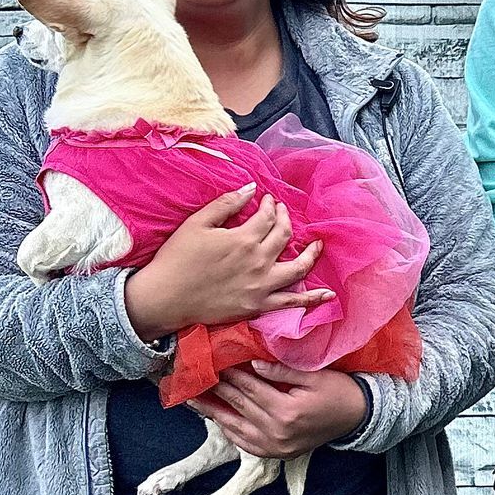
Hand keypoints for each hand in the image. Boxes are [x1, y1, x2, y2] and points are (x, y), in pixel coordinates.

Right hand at [124, 185, 331, 339]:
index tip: (269, 201)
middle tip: (284, 214)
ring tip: (318, 245)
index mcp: (244, 238)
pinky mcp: (259, 306)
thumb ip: (226, 204)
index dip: (271, 205)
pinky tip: (329, 295)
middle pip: (285, 236)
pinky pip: (292, 303)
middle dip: (287, 220)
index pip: (269, 217)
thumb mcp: (197, 223)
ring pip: (298, 267)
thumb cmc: (177, 258)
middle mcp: (259, 261)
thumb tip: (251, 188)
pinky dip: (313, 299)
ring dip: (311, 254)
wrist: (166, 297)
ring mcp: (262, 286)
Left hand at [191, 362, 368, 459]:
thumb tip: (251, 364)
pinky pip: (246, 444)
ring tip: (193, 400)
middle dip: (216, 389)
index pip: (249, 388)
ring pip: (236, 427)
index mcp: (287, 411)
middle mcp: (278, 432)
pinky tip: (217, 419)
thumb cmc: (338, 391)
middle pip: (239, 405)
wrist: (357, 417)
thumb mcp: (313, 375)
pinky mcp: (278, 454)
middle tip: (195, 377)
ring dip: (213, 412)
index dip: (230, 373)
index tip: (213, 361)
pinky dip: (230, 431)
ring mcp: (277, 447)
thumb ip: (281, 371)